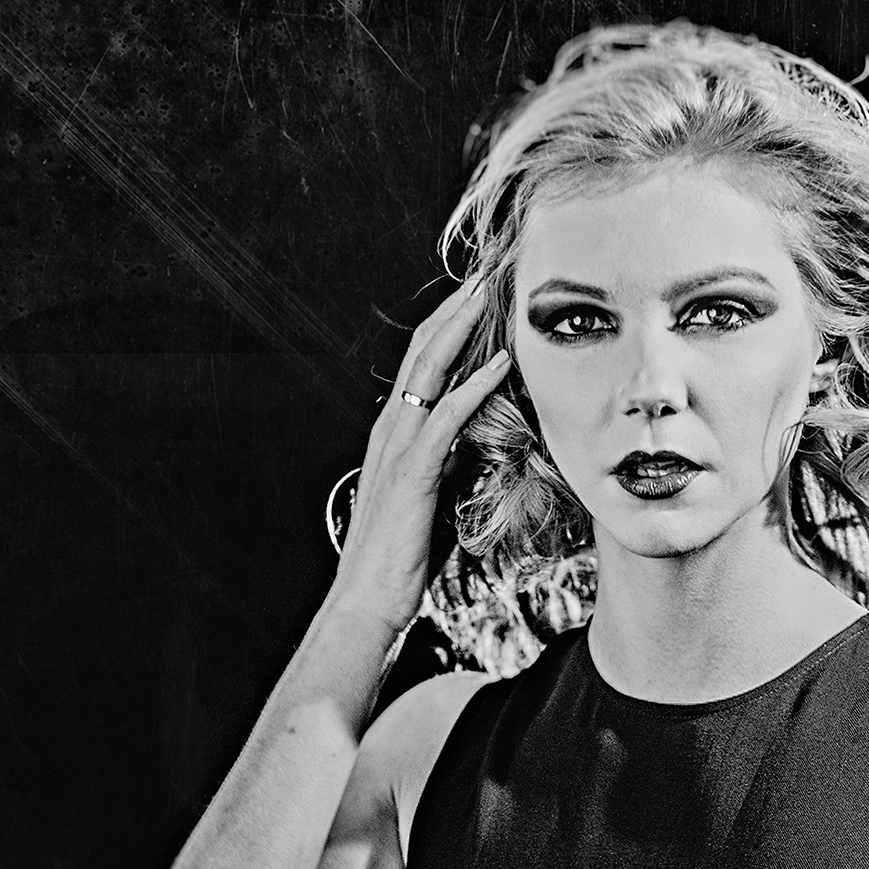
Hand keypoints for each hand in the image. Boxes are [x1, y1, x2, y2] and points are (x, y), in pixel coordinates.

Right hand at [323, 281, 509, 643]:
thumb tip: (475, 448)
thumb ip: (447, 466)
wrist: (367, 602)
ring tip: (495, 291)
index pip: (425, 360)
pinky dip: (474, 387)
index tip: (485, 290)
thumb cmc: (399, 560)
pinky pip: (445, 418)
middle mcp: (392, 428)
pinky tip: (501, 363)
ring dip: (465, 326)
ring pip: (431, 369)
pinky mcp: (411, 473)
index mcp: (396, 432)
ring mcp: (398, 447)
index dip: (453, 321)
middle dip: (459, 304)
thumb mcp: (430, 499)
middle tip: (492, 266)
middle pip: (426, 348)